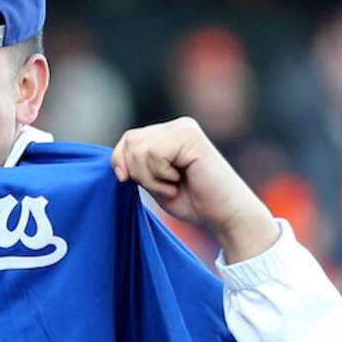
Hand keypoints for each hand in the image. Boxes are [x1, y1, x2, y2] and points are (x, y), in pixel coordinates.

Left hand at [111, 117, 278, 261]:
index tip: (125, 180)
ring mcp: (185, 129)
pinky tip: (179, 180)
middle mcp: (177, 126)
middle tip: (163, 186)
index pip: (128, 139)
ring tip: (172, 185)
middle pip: (130, 141)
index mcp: (169, 134)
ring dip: (150, 177)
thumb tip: (115, 160)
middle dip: (137, 171)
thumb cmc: (193, 202)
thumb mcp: (154, 182)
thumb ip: (137, 166)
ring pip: (139, 149)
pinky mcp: (190, 137)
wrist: (226, 215)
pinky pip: (154, 154)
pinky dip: (160, 175)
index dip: (119, 160)